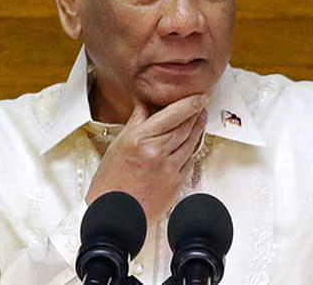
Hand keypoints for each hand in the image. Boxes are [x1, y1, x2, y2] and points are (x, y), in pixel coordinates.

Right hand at [85, 94, 208, 223]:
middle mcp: (156, 152)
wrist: (114, 215)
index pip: (172, 114)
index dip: (189, 103)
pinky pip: (189, 160)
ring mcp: (169, 168)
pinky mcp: (176, 183)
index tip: (197, 96)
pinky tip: (193, 141)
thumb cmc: (110, 182)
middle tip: (202, 103)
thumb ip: (136, 122)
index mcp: (140, 139)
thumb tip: (144, 104)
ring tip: (201, 118)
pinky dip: (192, 148)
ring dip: (198, 128)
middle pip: (185, 126)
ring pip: (191, 142)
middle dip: (196, 113)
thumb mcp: (118, 145)